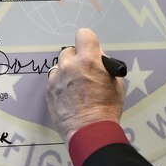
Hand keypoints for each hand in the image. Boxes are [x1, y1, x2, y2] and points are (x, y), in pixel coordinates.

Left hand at [46, 28, 124, 142]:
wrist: (90, 131)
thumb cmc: (107, 108)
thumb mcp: (116, 82)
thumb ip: (105, 65)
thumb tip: (98, 58)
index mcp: (88, 60)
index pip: (84, 34)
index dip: (88, 41)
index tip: (90, 49)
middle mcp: (69, 65)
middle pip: (69, 50)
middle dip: (77, 58)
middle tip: (84, 72)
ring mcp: (56, 78)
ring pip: (59, 66)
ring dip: (66, 72)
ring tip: (75, 87)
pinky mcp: (48, 91)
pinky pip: (53, 80)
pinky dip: (60, 84)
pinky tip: (69, 96)